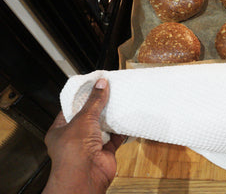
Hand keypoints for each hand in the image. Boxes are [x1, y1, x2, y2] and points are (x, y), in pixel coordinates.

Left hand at [42, 79, 124, 193]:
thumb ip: (94, 101)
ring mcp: (90, 145)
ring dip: (111, 117)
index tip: (93, 86)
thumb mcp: (83, 119)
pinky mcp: (105, 152)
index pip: (71, 109)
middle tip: (109, 92)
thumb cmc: (73, 153)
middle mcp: (75, 138)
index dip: (82, 97)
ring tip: (119, 102)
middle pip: (89, 117)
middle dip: (99, 106)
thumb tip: (101, 85)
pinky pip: (115, 138)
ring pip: (102, 127)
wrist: (85, 177)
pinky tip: (126, 120)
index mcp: (61, 130)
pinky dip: (121, 130)